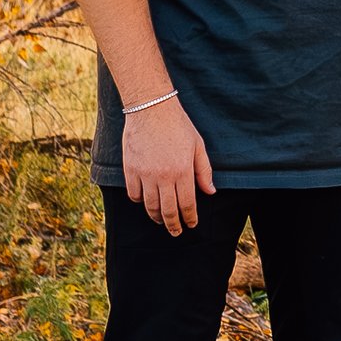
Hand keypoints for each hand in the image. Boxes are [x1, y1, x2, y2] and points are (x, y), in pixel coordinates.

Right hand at [123, 93, 213, 235]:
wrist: (151, 108)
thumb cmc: (178, 125)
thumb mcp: (198, 146)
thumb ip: (204, 171)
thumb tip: (210, 192)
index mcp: (183, 171)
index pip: (187, 204)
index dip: (189, 218)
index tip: (191, 225)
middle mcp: (163, 176)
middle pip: (167, 210)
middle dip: (173, 225)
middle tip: (176, 232)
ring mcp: (145, 174)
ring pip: (150, 206)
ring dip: (156, 217)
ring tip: (161, 221)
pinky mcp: (130, 169)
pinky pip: (134, 194)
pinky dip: (140, 201)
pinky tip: (146, 202)